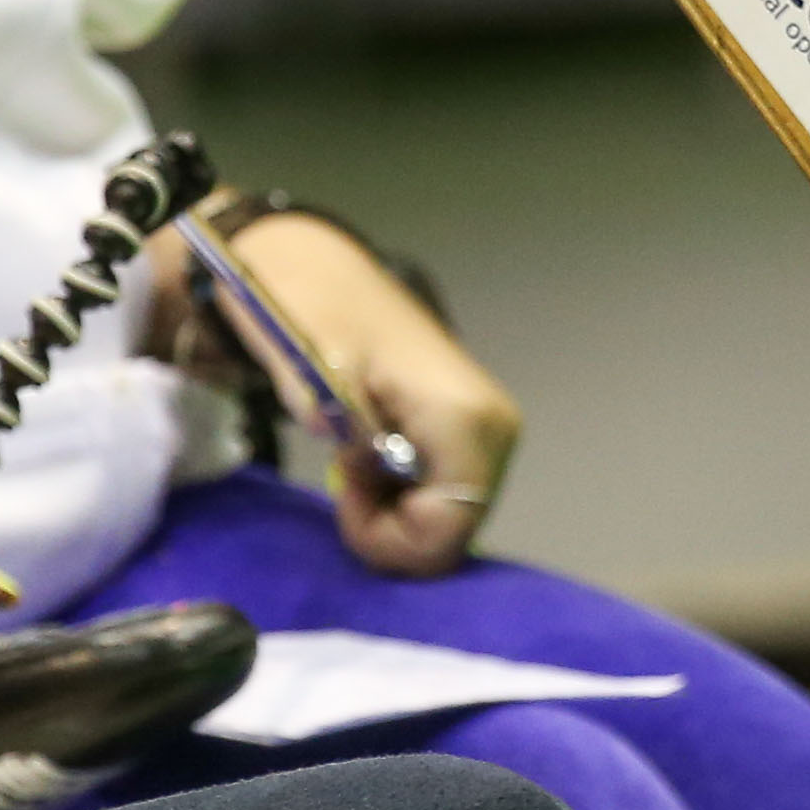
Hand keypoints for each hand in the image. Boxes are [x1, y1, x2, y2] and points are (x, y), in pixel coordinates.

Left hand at [193, 212, 523, 577]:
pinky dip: (406, 495)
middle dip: (392, 528)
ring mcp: (491, 430)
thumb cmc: (314, 312)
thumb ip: (352, 435)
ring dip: (395, 511)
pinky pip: (448, 495)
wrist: (320, 271)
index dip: (387, 538)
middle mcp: (495, 428)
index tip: (343, 492)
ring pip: (451, 519)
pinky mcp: (475, 432)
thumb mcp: (318, 376)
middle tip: (346, 478)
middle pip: (453, 534)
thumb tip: (376, 469)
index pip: (446, 532)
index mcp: (465, 416)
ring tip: (356, 462)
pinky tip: (376, 457)